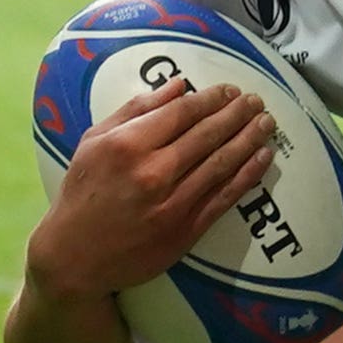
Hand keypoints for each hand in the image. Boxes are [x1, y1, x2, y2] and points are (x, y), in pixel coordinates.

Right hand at [27, 76, 276, 298]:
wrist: (76, 256)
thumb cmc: (83, 193)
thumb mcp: (94, 142)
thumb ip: (136, 110)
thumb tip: (178, 85)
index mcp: (128, 145)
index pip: (183, 113)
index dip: (211, 99)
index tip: (230, 91)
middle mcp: (154, 171)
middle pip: (208, 134)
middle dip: (237, 114)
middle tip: (256, 101)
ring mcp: (173, 202)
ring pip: (222, 163)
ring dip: (249, 139)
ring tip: (266, 122)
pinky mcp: (187, 229)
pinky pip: (225, 197)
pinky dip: (248, 175)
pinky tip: (263, 157)